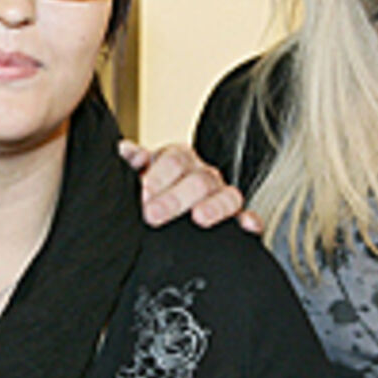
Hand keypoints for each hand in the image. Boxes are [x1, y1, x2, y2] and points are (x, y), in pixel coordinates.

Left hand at [119, 140, 258, 232]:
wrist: (155, 221)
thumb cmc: (145, 196)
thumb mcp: (133, 178)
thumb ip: (129, 164)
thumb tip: (127, 152)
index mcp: (177, 160)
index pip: (174, 160)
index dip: (158, 176)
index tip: (142, 193)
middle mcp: (202, 175)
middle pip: (199, 180)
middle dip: (175, 198)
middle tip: (152, 214)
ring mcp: (221, 197)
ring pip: (228, 196)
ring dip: (214, 206)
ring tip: (199, 218)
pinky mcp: (235, 221)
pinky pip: (249, 219)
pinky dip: (250, 221)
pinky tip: (246, 226)